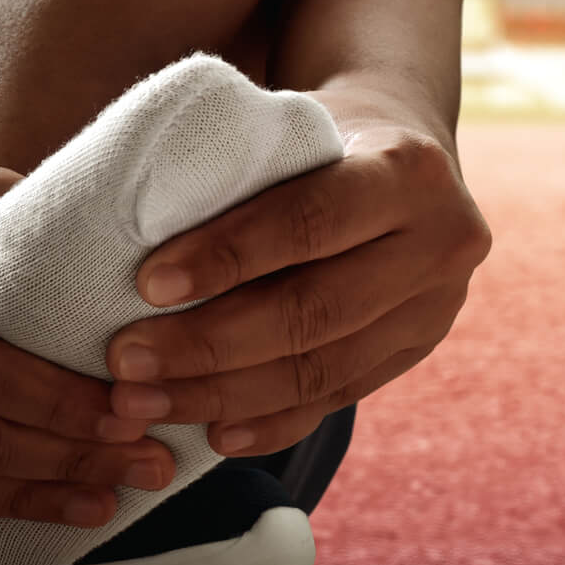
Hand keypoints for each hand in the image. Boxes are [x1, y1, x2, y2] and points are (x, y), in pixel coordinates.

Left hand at [105, 89, 490, 457]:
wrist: (401, 156)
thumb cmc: (312, 136)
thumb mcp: (287, 128)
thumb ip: (236, 171)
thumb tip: (124, 234)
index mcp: (406, 169)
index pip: (307, 222)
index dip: (225, 257)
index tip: (146, 285)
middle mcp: (440, 242)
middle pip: (313, 311)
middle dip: (208, 344)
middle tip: (125, 362)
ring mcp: (437, 307)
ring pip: (322, 369)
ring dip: (223, 396)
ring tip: (144, 403)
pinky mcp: (417, 351)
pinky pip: (338, 397)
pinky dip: (271, 421)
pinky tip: (213, 436)